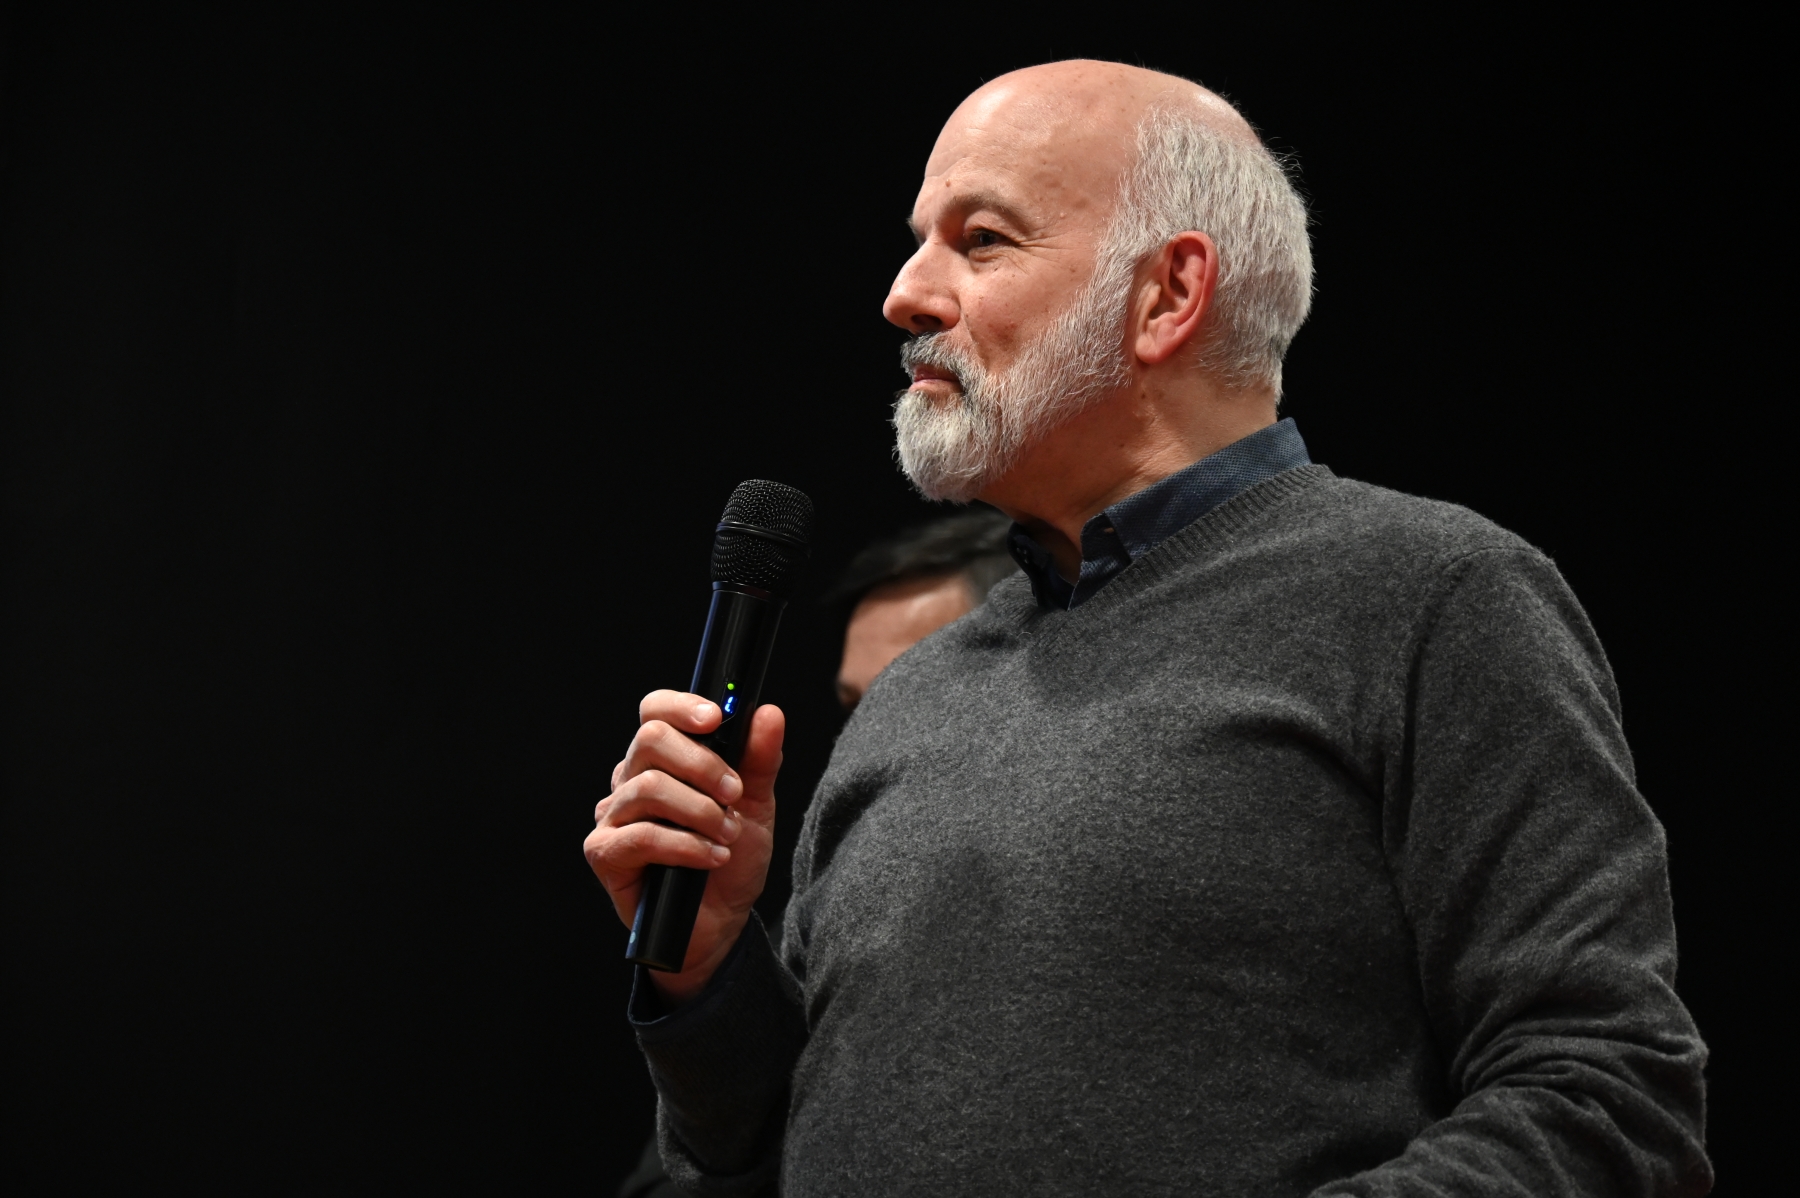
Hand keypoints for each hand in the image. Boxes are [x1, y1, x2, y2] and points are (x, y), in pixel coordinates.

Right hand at [585, 690, 782, 1003]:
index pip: (655, 712)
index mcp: (661, 760)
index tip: (717, 718)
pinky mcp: (605, 853)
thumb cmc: (730, 860)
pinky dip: (685, 845)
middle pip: (650, 740)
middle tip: (734, 793)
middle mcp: (629, 781)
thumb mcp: (756, 806)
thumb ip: (760, 760)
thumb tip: (767, 713)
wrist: (720, 924)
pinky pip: (639, 836)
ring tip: (728, 834)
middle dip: (702, 763)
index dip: (681, 706)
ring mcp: (612, 816)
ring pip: (648, 788)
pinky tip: (711, 858)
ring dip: (700, 811)